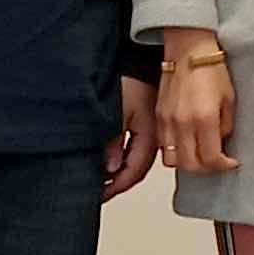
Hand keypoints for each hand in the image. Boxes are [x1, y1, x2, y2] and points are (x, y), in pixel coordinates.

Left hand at [103, 77, 157, 200]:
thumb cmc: (129, 79)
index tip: (99, 194)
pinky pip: (137, 149)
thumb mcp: (116, 111)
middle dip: (117, 183)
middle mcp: (156, 136)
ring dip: (119, 172)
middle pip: (137, 170)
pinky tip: (111, 161)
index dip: (116, 186)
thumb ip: (112, 141)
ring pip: (137, 161)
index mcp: (151, 135)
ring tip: (100, 179)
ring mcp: (153, 131)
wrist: (140, 59)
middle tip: (97, 192)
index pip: (134, 171)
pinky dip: (123, 159)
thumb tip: (109, 168)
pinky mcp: (148, 125)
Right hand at [157, 28, 238, 173]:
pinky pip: (163, 146)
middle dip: (207, 169)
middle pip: (191, 165)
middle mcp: (183, 123)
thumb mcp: (230, 99)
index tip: (231, 162)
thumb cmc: (211, 70)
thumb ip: (226, 126)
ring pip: (173, 160)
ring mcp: (167, 121)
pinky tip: (187, 143)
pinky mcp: (158, 117)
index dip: (224, 166)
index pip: (211, 158)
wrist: (188, 50)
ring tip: (201, 155)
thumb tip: (221, 142)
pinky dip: (175, 151)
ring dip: (188, 163)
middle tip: (217, 162)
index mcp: (204, 119)